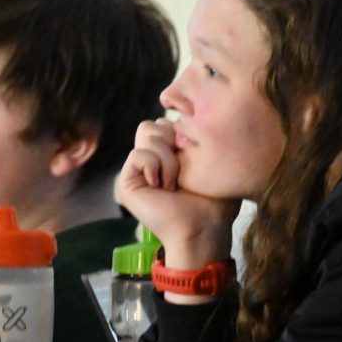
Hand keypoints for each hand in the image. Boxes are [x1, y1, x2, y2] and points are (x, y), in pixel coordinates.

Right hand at [116, 118, 237, 269]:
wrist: (204, 229)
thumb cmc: (215, 201)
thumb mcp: (212, 161)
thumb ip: (200, 135)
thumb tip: (188, 112)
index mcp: (167, 154)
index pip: (167, 121)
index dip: (184, 132)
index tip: (196, 157)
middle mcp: (150, 160)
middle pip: (153, 124)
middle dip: (175, 141)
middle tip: (185, 171)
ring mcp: (137, 171)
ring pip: (146, 132)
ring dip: (169, 158)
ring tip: (176, 183)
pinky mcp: (126, 182)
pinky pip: (138, 154)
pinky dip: (156, 167)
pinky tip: (164, 188)